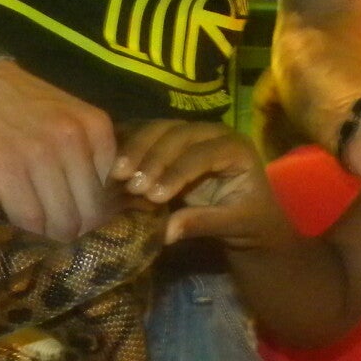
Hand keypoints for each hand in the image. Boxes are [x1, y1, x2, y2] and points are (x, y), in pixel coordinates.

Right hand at [0, 59, 114, 240]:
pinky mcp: (5, 172)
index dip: (95, 210)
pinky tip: (20, 220)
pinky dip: (26, 228)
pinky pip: (28, 218)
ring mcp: (39, 157)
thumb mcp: (67, 114)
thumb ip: (86, 151)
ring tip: (40, 228)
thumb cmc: (17, 100)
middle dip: (75, 227)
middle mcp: (72, 141)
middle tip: (59, 229)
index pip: (110, 191)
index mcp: (94, 126)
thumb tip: (98, 205)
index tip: (78, 214)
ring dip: (50, 232)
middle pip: (88, 212)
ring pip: (61, 220)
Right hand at [113, 121, 290, 247]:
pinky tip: (113, 163)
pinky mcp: (173, 139)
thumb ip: (202, 223)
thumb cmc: (246, 220)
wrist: (247, 215)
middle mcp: (215, 133)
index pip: (203, 154)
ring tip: (118, 175)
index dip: (177, 172)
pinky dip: (130, 146)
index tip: (154, 195)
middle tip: (130, 184)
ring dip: (136, 148)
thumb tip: (166, 231)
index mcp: (237, 149)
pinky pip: (149, 135)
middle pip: (180, 134)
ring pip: (161, 129)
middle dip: (153, 157)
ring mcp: (192, 132)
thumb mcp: (232, 225)